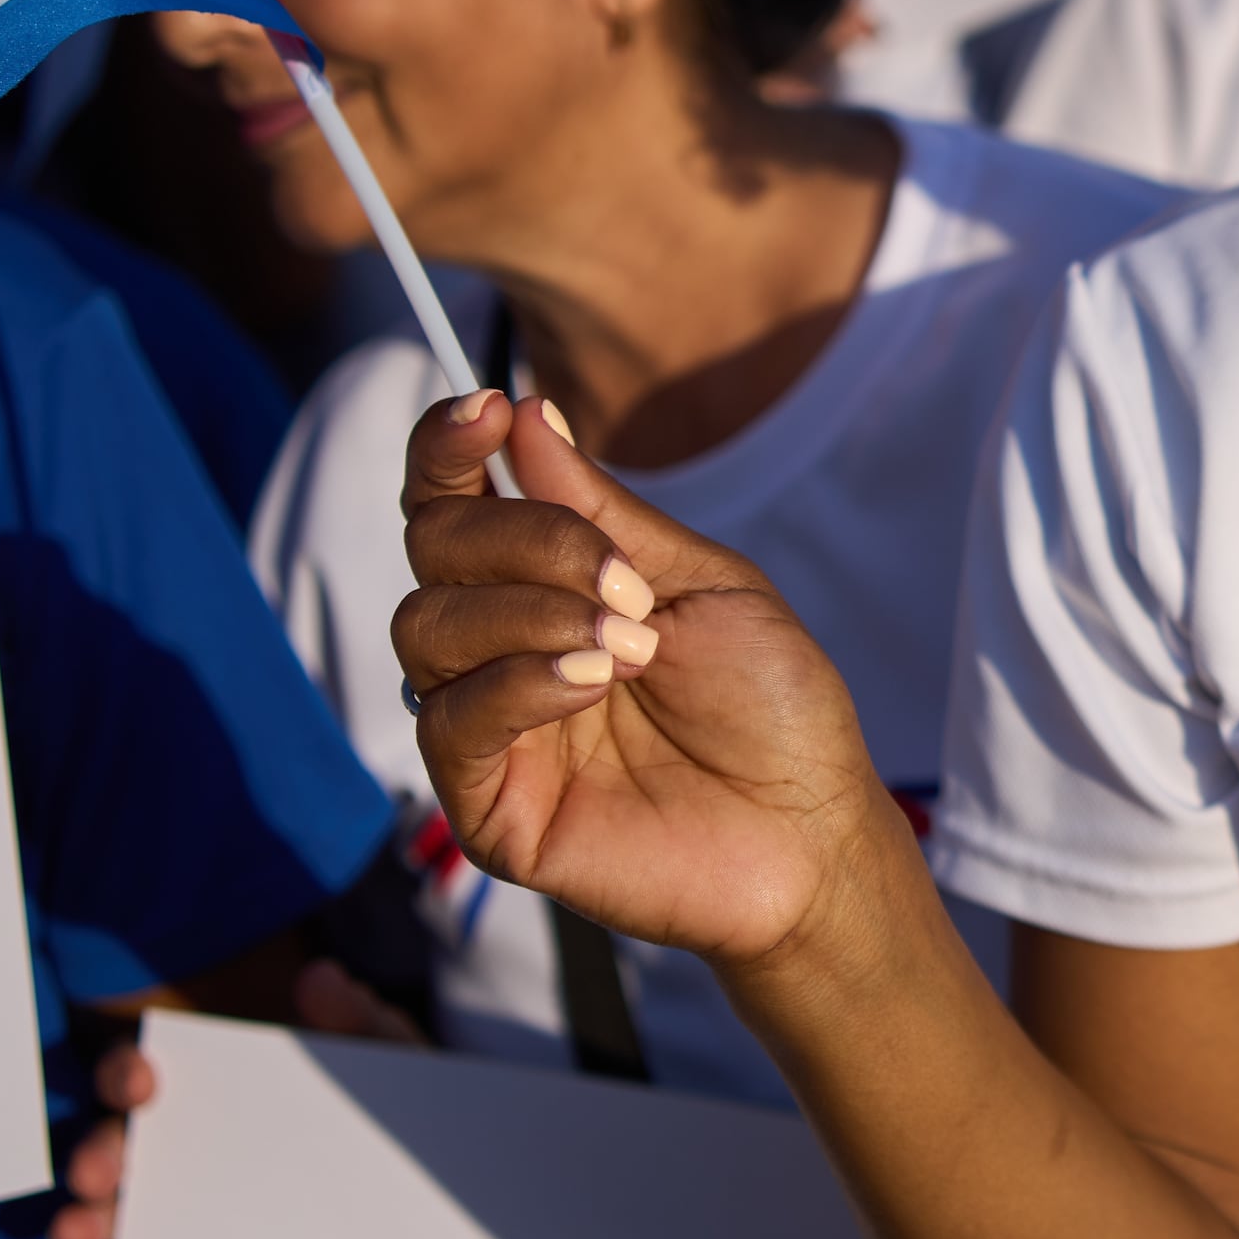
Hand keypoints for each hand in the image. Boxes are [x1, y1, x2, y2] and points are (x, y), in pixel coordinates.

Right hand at [52, 962, 420, 1238]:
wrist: (442, 1182)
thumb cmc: (398, 1108)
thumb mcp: (391, 1062)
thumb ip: (359, 1020)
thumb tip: (319, 978)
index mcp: (213, 1092)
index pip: (146, 1075)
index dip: (127, 1074)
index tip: (142, 1086)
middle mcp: (182, 1151)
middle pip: (116, 1148)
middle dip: (97, 1157)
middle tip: (92, 1177)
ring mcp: (184, 1212)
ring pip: (116, 1217)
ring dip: (88, 1226)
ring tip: (76, 1238)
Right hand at [394, 393, 896, 971]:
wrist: (812, 828)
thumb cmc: (772, 706)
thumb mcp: (703, 583)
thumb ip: (604, 512)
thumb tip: (527, 415)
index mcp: (546, 585)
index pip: (453, 502)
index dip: (448, 448)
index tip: (486, 409)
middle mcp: (500, 647)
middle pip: (433, 547)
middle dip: (526, 539)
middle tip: (626, 585)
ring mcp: (488, 726)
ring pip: (426, 625)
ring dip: (530, 611)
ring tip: (629, 645)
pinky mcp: (488, 805)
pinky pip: (449, 720)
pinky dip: (514, 682)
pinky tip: (589, 681)